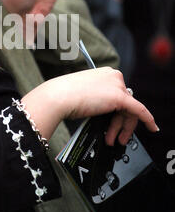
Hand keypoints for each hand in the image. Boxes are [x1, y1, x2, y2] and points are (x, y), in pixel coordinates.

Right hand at [21, 67, 158, 145]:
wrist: (58, 97)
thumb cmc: (63, 96)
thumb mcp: (84, 93)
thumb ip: (98, 98)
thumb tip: (105, 110)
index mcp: (104, 72)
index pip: (118, 93)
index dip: (117, 111)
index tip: (114, 123)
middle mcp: (113, 75)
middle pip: (125, 102)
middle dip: (120, 122)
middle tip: (115, 136)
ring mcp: (117, 85)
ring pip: (129, 110)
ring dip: (123, 127)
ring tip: (114, 139)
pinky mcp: (120, 97)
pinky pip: (139, 110)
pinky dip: (148, 119)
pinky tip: (152, 127)